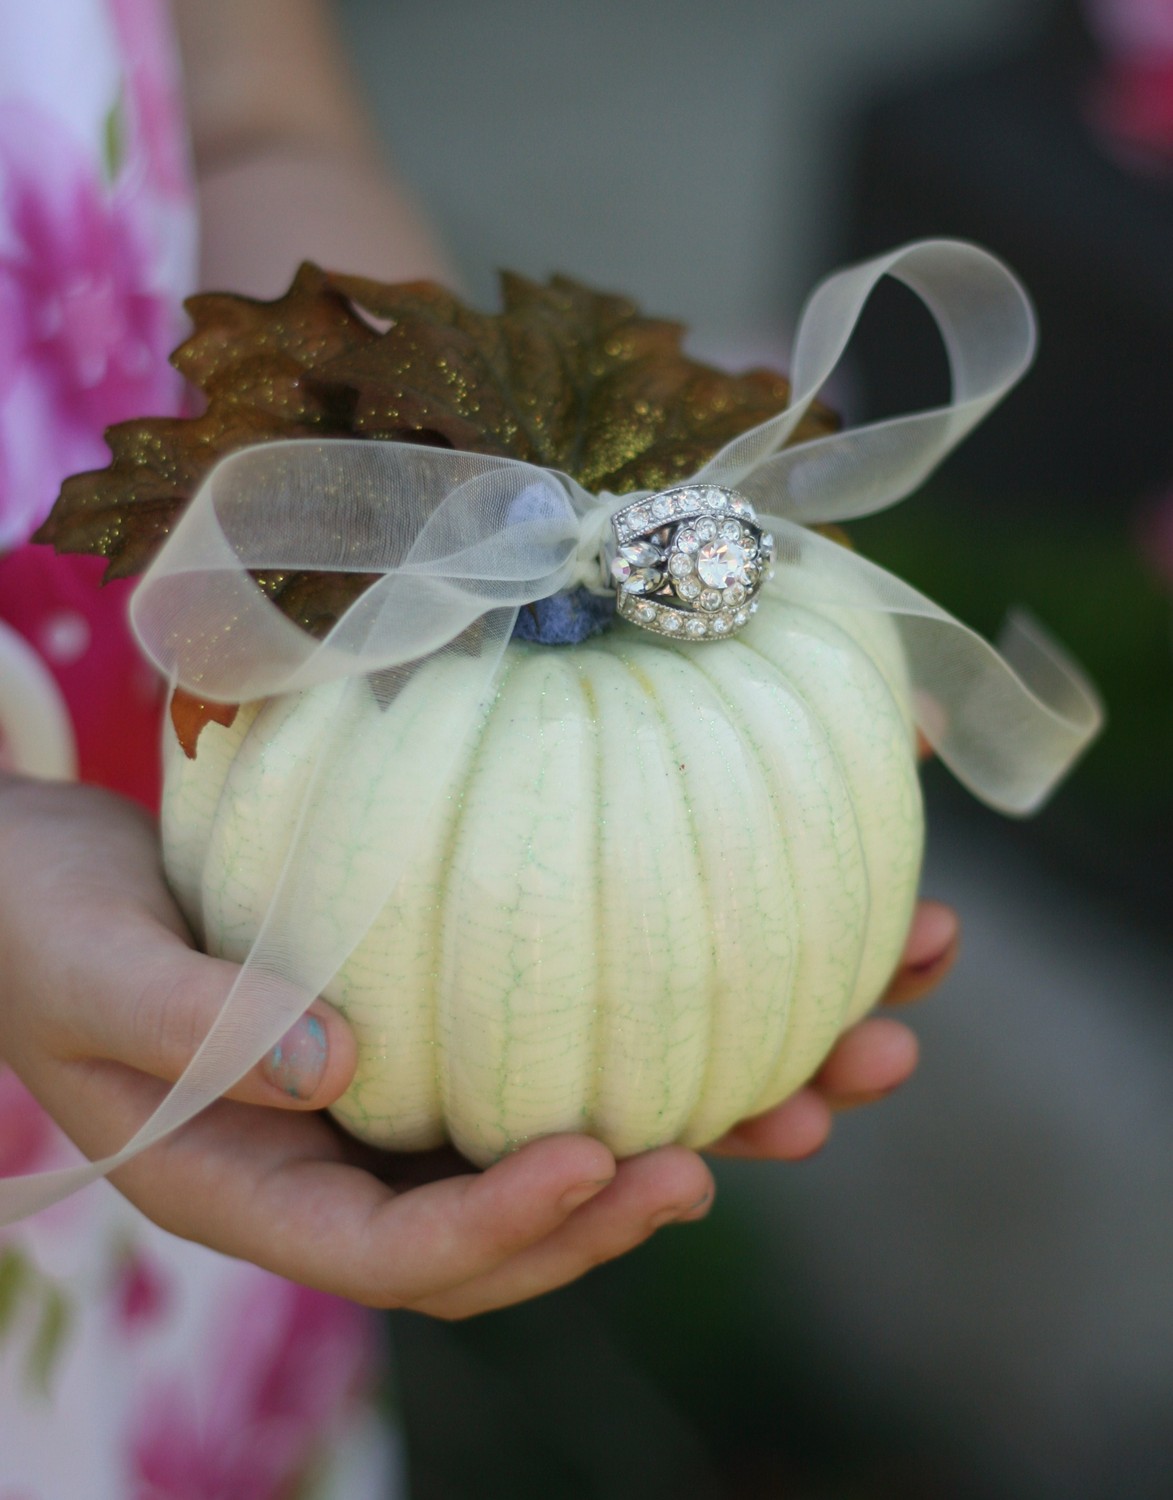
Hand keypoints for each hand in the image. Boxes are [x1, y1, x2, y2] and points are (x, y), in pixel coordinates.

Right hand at [0, 776, 954, 1319]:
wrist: (35, 882)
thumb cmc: (39, 925)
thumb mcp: (94, 968)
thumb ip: (198, 1025)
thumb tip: (342, 1070)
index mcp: (259, 1186)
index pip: (401, 1252)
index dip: (508, 1229)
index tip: (608, 1164)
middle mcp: (347, 1162)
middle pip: (521, 1216)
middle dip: (653, 1187)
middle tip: (783, 1129)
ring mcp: (396, 1101)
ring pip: (561, 1130)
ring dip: (712, 1103)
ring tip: (844, 1059)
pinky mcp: (430, 1025)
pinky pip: (549, 1043)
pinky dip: (654, 1020)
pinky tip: (759, 969)